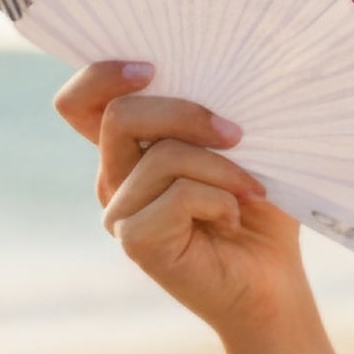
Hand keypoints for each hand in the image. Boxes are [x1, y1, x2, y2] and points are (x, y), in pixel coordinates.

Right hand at [52, 61, 313, 345]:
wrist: (272, 284)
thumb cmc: (260, 212)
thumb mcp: (240, 148)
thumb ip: (212, 112)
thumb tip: (220, 72)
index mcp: (130, 151)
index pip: (81, 104)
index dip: (101, 76)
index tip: (151, 69)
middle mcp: (115, 179)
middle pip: (120, 115)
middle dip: (186, 113)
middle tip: (237, 134)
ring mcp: (120, 213)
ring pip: (160, 155)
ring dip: (221, 167)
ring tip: (251, 191)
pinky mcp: (137, 242)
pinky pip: (178, 194)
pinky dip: (219, 199)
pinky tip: (232, 220)